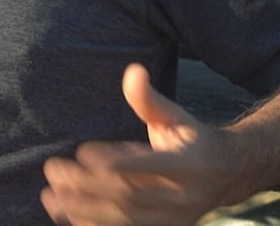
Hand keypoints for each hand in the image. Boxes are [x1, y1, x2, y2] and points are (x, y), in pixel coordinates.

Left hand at [40, 63, 243, 225]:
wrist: (229, 176)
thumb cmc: (193, 139)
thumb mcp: (176, 116)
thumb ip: (149, 99)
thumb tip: (133, 70)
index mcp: (187, 166)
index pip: (145, 168)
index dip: (111, 161)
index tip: (82, 150)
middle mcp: (181, 197)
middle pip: (128, 197)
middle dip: (86, 186)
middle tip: (53, 169)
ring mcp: (172, 219)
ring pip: (123, 220)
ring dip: (82, 210)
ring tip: (50, 194)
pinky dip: (90, 225)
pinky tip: (63, 213)